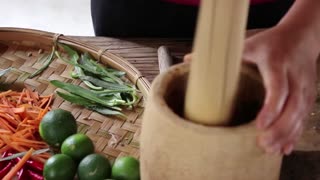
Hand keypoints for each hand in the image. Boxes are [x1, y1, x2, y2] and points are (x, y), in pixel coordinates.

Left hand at [183, 26, 317, 154]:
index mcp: (277, 63)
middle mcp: (294, 76)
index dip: (271, 108)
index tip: (259, 125)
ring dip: (286, 135)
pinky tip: (284, 148)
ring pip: (300, 115)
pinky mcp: (308, 95)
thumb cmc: (271, 42)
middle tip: (263, 144)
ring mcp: (304, 87)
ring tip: (269, 149)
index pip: (278, 88)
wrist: (301, 37)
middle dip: (280, 129)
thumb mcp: (249, 42)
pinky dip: (295, 134)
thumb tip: (188, 59)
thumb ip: (222, 53)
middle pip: (293, 107)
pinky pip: (304, 118)